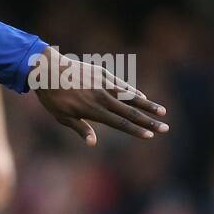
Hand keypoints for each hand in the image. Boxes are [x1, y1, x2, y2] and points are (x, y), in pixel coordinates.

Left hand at [29, 47, 167, 146]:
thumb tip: (93, 143)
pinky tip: (143, 97)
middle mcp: (102, 97)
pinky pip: (121, 85)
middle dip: (149, 121)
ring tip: (162, 112)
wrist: (47, 70)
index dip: (136, 130)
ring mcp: (104, 84)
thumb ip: (80, 128)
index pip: (120, 123)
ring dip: (148, 105)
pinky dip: (132, 92)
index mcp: (93, 110)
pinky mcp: (102, 74)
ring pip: (130, 96)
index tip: (150, 136)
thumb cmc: (52, 97)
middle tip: (165, 128)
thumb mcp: (62, 117)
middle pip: (131, 112)